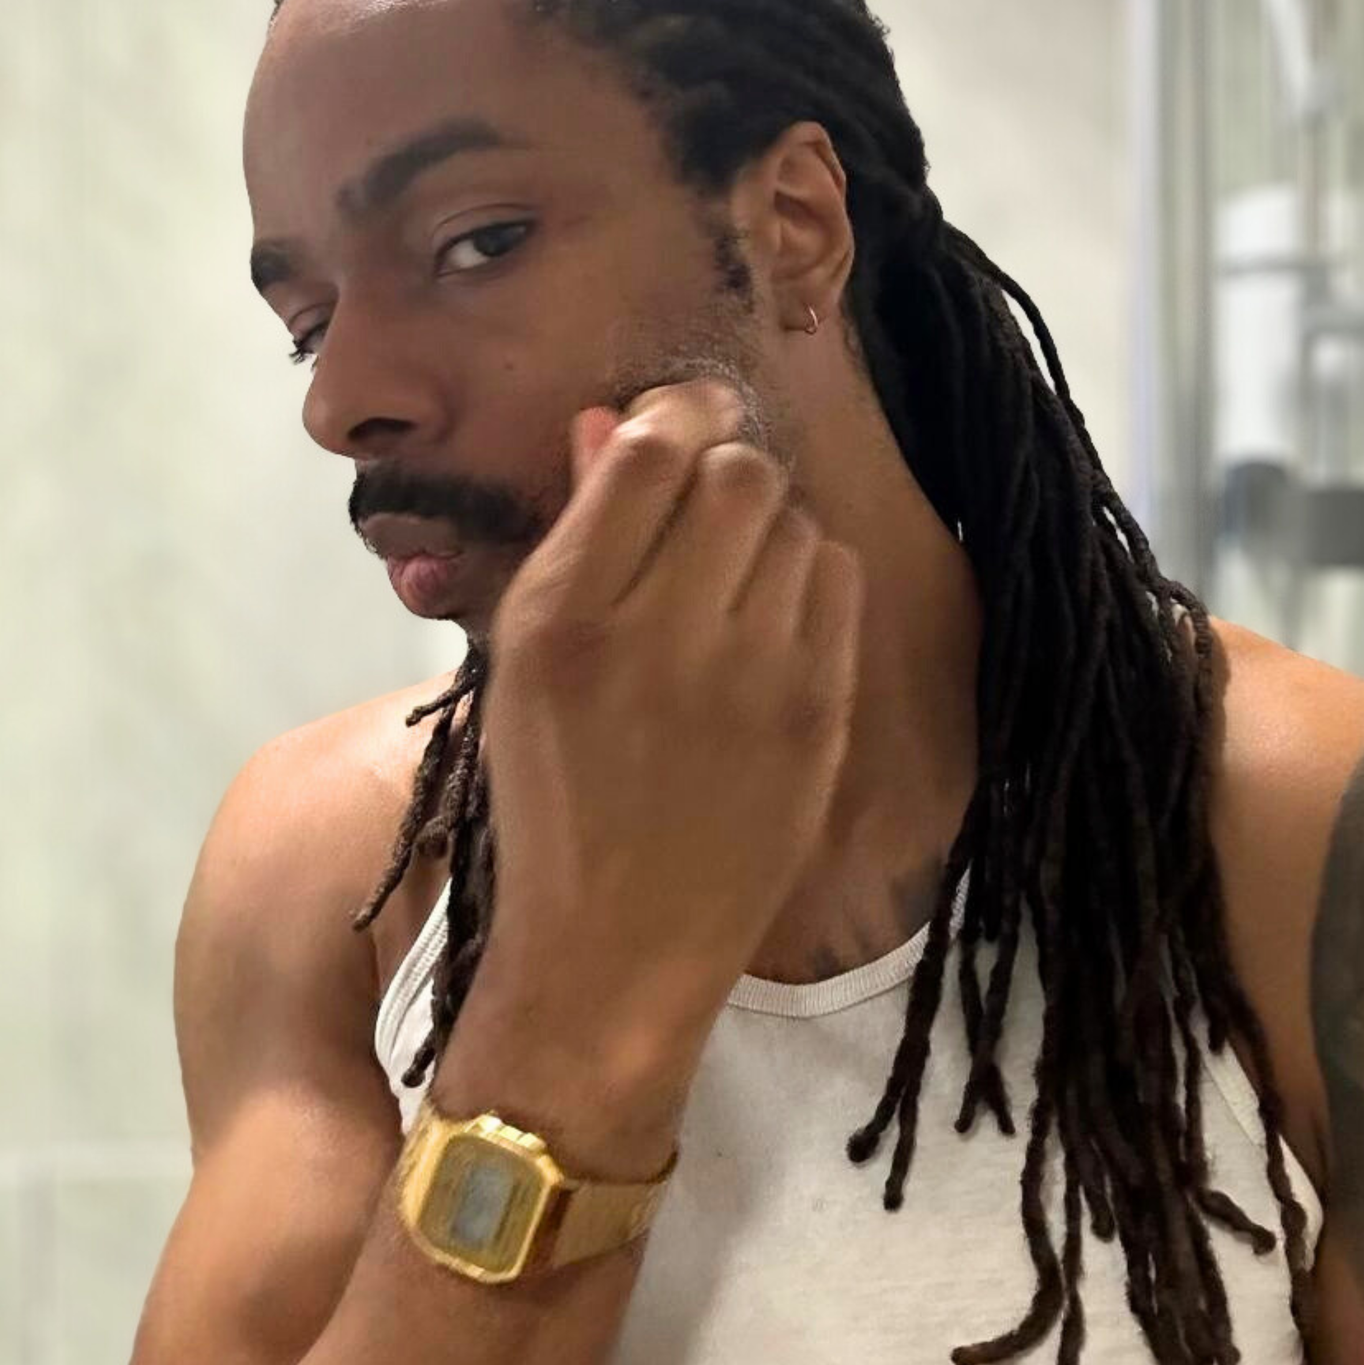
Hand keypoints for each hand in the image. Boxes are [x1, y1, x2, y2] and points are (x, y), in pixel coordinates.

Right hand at [479, 379, 865, 1052]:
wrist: (615, 947)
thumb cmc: (554, 803)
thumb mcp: (525, 669)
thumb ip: (574, 539)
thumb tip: (612, 420)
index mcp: (564, 619)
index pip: (650, 450)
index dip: (676, 417)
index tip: (680, 428)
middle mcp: (659, 637)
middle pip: (739, 472)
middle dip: (725, 470)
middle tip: (706, 516)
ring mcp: (751, 680)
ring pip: (797, 522)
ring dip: (767, 530)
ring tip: (731, 587)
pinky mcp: (818, 718)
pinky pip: (838, 584)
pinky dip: (808, 582)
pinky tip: (772, 627)